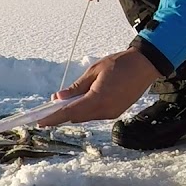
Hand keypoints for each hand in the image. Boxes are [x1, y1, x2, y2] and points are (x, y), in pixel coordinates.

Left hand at [36, 47, 160, 126]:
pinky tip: (78, 104)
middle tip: (45, 113)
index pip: (70, 112)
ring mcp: (112, 113)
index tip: (39, 122)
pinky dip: (85, 111)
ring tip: (60, 106)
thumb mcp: (94, 71)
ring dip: (73, 113)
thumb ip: (76, 87)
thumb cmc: (119, 63)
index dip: (53, 118)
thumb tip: (59, 98)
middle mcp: (105, 110)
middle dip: (61, 116)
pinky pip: (95, 115)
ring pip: (86, 117)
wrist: (145, 65)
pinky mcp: (116, 112)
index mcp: (98, 99)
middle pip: (77, 117)